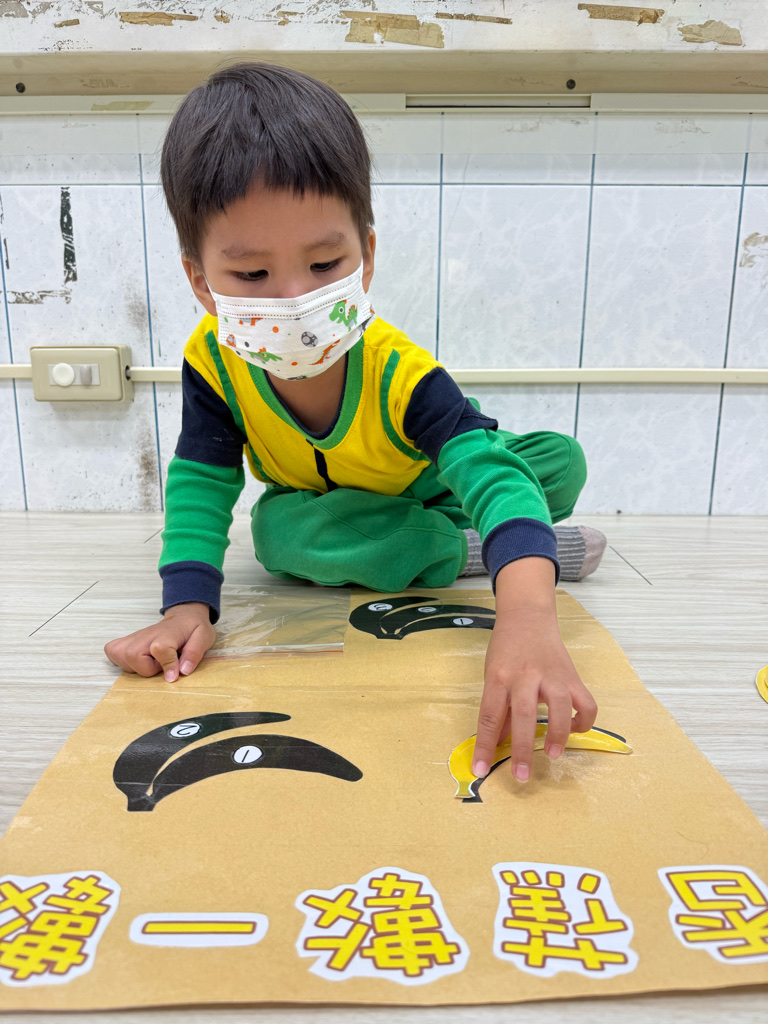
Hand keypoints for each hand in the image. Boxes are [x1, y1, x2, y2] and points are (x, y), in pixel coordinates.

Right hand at [104, 603, 215, 681]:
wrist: (183, 616)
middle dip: (147, 669)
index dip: (168, 665)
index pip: (160, 649)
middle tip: (160, 665)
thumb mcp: (203, 637)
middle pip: (132, 655)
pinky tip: (138, 660)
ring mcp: (134, 637)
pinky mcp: (127, 641)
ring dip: (135, 667)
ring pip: (121, 656)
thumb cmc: (193, 628)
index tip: (175, 674)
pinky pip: (113, 651)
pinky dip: (121, 660)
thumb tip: (182, 671)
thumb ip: (194, 653)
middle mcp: (147, 635)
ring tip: (151, 663)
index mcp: (167, 633)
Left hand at [471, 558, 596, 783]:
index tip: (480, 770)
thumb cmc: (505, 650)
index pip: (489, 716)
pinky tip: (574, 730)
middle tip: (522, 775)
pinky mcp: (572, 676)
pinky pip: (585, 701)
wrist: (528, 617)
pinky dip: (583, 720)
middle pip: (523, 714)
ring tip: (554, 755)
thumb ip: (498, 710)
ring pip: (559, 706)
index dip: (484, 746)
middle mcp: (524, 675)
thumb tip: (497, 746)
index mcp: (498, 677)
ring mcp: (551, 675)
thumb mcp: (492, 676)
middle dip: (523, 748)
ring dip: (558, 734)